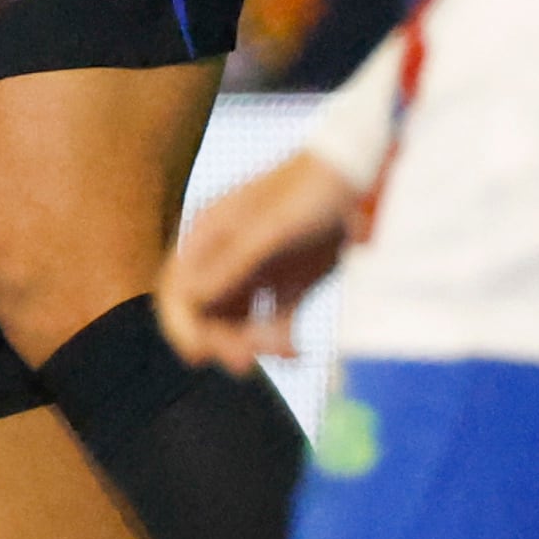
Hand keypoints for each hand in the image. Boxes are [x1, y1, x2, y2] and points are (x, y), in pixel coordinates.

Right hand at [155, 149, 360, 370]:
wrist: (362, 175)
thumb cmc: (310, 191)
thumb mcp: (269, 229)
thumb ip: (230, 265)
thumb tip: (190, 300)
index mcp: (207, 236)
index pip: (177, 291)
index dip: (181, 326)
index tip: (198, 355)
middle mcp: (225, 256)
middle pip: (206, 314)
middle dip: (222, 340)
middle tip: (247, 363)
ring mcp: (255, 272)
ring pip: (238, 324)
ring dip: (253, 345)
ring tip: (285, 352)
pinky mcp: (287, 285)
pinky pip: (270, 324)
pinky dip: (278, 341)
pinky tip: (296, 350)